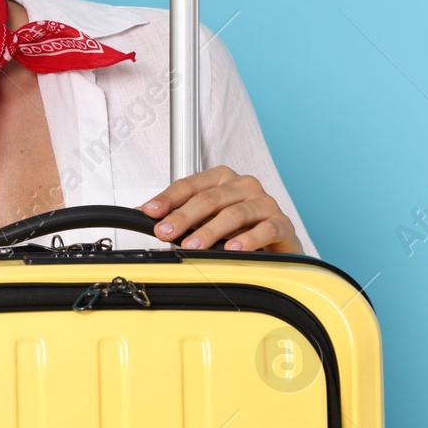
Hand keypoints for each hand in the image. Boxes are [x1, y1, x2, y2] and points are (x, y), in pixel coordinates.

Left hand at [141, 165, 304, 253]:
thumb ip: (179, 213)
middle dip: (183, 217)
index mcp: (221, 179)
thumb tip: (145, 214)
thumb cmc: (238, 226)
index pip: (190, 185)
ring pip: (234, 213)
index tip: (151, 212)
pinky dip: (248, 240)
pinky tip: (233, 249)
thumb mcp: (205, 217)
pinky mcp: (282, 223)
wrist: (276, 243)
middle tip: (165, 233)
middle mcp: (243, 186)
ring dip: (210, 231)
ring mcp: (264, 203)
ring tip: (192, 246)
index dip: (168, 198)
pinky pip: (265, 229)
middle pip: (209, 199)